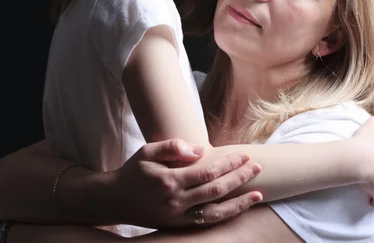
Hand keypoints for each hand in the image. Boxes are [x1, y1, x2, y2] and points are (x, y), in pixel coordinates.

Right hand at [111, 138, 262, 228]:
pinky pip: (206, 223)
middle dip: (239, 178)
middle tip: (257, 167)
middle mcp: (176, 201)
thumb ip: (172, 147)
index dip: (228, 164)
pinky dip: (225, 216)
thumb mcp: (147, 151)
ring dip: (239, 203)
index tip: (243, 155)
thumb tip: (200, 149)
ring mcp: (177, 217)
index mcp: (169, 181)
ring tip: (258, 193)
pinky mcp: (177, 226)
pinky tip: (238, 208)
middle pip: (216, 191)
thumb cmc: (133, 171)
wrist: (115, 200)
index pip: (207, 172)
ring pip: (215, 212)